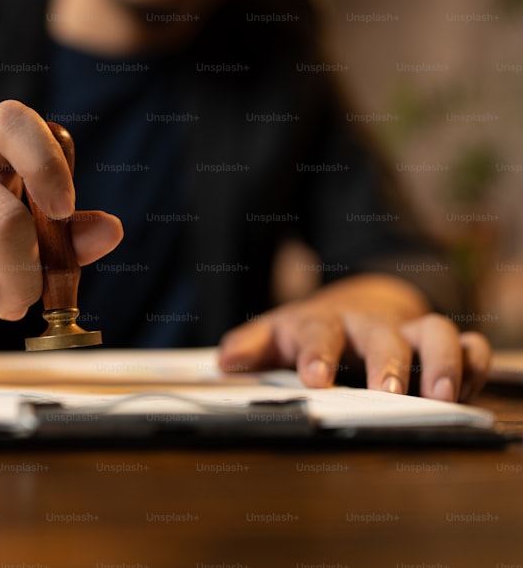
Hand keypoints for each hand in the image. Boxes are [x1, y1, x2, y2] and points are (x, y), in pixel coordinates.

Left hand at [217, 274, 490, 401]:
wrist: (348, 307)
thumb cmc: (307, 331)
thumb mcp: (272, 336)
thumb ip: (249, 347)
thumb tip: (226, 361)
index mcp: (321, 324)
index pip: (318, 333)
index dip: (318, 355)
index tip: (317, 379)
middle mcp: (367, 325)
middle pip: (381, 334)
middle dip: (386, 363)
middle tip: (389, 393)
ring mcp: (406, 332)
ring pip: (433, 331)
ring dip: (440, 361)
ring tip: (442, 395)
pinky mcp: (437, 344)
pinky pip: (468, 344)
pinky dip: (474, 361)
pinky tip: (469, 386)